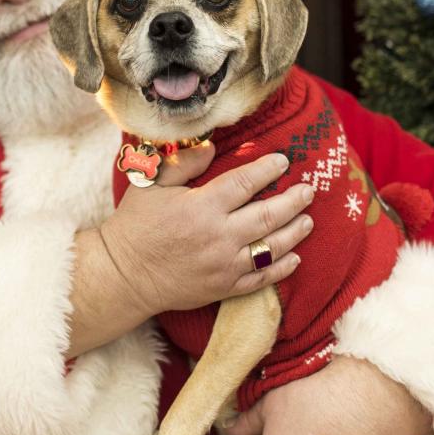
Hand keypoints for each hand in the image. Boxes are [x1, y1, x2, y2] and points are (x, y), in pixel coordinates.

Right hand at [100, 142, 314, 315]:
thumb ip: (184, 163)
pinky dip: (281, 268)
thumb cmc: (137, 224)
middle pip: (268, 216)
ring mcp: (224, 265)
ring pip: (271, 248)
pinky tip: (295, 257)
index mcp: (201, 207)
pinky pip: (261, 279)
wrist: (124, 274)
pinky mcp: (224, 288)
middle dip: (293, 201)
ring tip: (308, 220)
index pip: (245, 183)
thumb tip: (212, 146)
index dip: (268, 170)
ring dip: (294, 233)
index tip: (283, 161)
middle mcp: (218, 236)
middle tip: (308, 190)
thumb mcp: (152, 184)